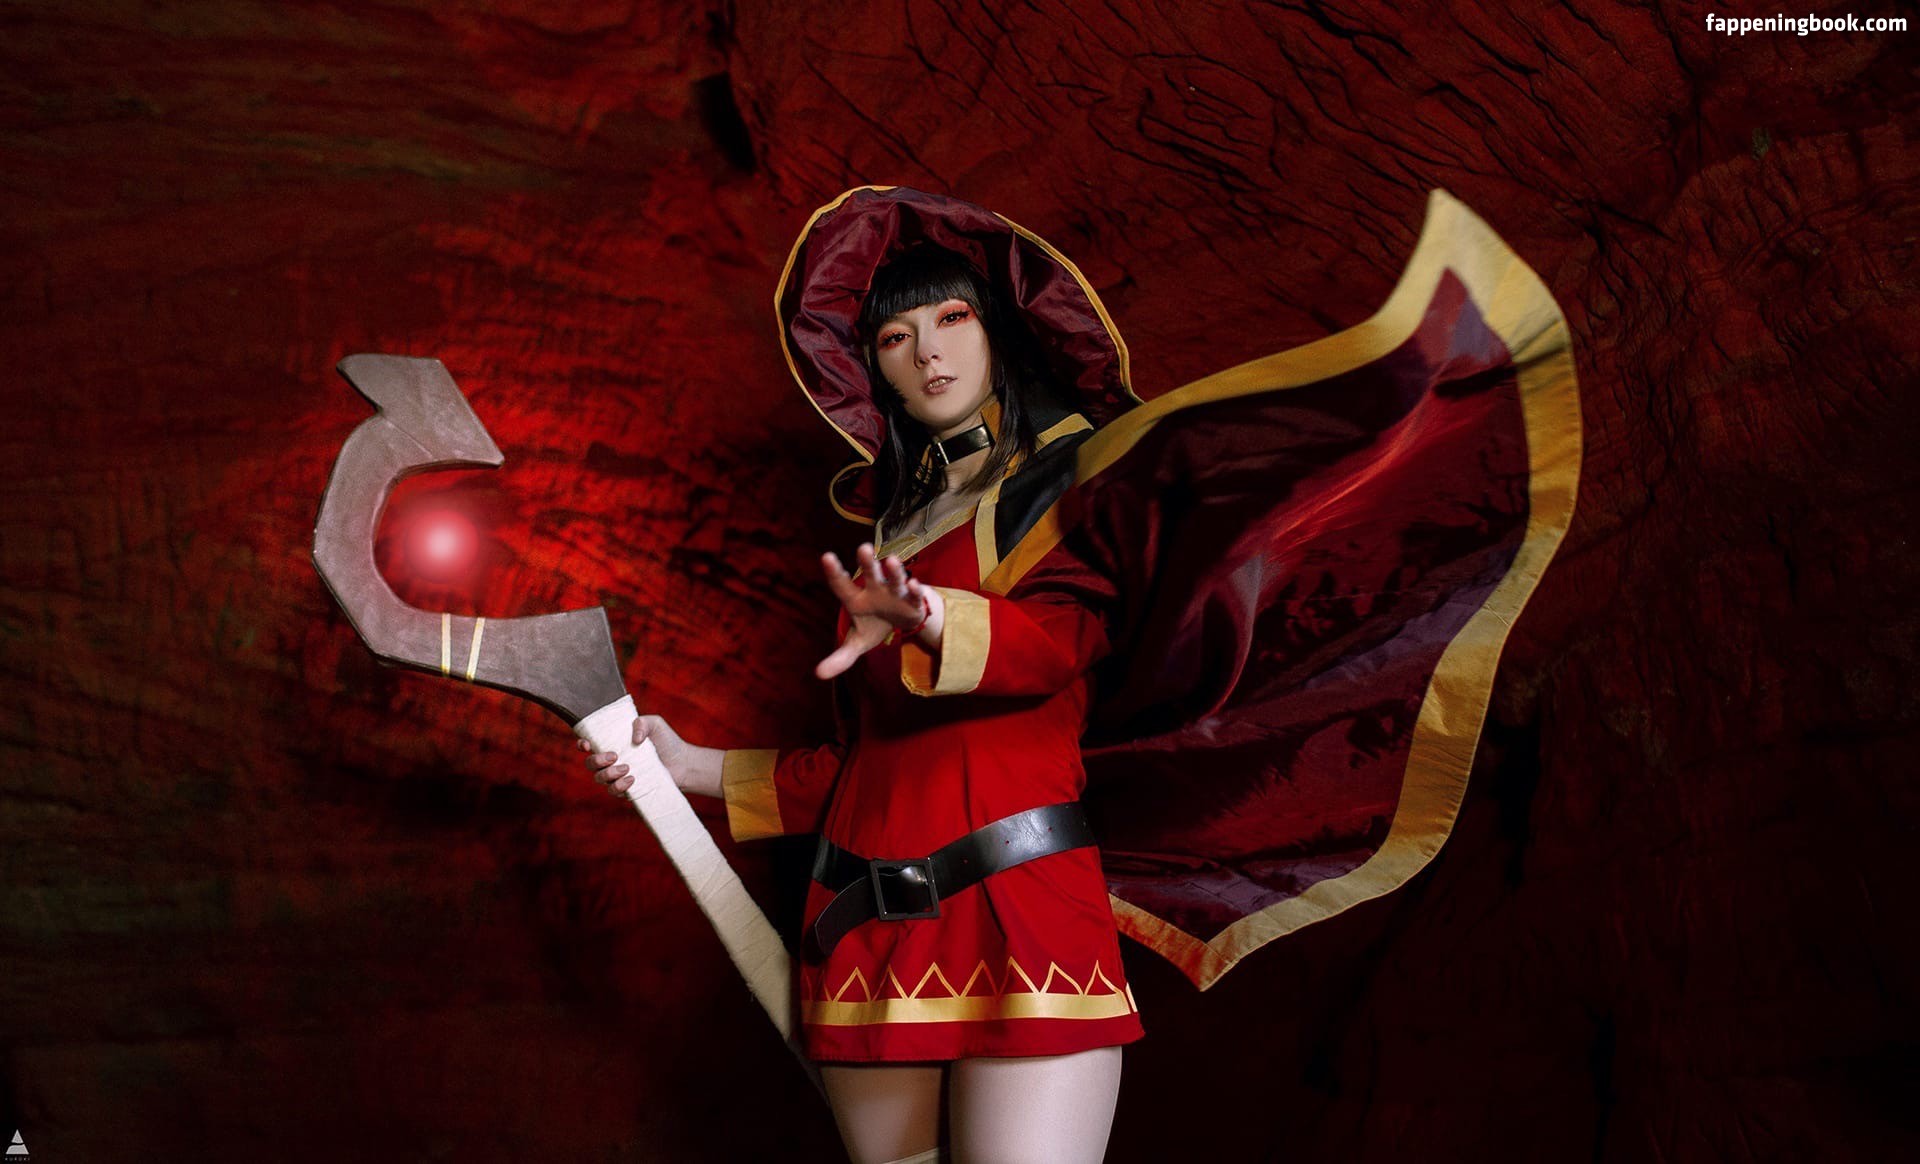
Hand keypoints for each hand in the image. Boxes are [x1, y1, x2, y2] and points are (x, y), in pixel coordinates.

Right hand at [578, 714, 705, 798]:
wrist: (682, 763)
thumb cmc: (667, 741)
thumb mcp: (655, 724)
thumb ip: (642, 723)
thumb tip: (633, 738)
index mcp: (614, 742)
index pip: (589, 743)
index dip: (582, 744)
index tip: (587, 744)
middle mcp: (612, 760)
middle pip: (590, 764)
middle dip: (596, 760)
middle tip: (614, 756)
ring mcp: (618, 776)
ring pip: (599, 779)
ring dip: (608, 774)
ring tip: (627, 768)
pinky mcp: (627, 789)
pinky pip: (613, 791)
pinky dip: (619, 786)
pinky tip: (632, 779)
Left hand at [814, 543, 942, 679]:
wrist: (903, 622)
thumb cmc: (874, 625)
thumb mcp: (856, 643)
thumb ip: (840, 657)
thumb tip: (818, 674)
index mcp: (856, 599)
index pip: (841, 584)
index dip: (834, 572)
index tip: (826, 557)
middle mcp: (875, 590)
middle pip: (871, 575)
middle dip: (867, 562)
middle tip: (863, 548)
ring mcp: (895, 593)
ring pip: (894, 579)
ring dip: (894, 571)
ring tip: (892, 561)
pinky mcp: (913, 601)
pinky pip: (914, 594)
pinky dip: (915, 590)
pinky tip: (914, 584)